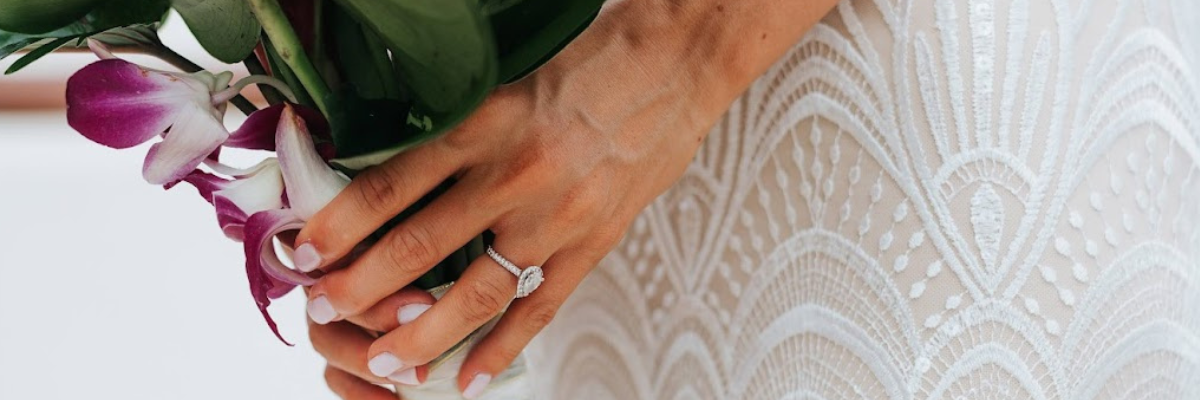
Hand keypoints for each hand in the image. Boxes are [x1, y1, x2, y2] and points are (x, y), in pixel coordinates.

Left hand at [296, 0, 837, 396]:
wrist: (677, 63)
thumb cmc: (594, 62)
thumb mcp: (508, 83)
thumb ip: (460, 133)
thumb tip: (399, 179)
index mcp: (486, 124)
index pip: (392, 184)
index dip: (341, 223)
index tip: (307, 249)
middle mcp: (515, 174)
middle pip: (419, 245)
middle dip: (361, 285)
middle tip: (324, 306)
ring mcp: (556, 216)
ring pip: (475, 292)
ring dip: (422, 333)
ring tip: (386, 362)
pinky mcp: (594, 243)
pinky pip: (539, 307)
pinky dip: (502, 348)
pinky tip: (469, 377)